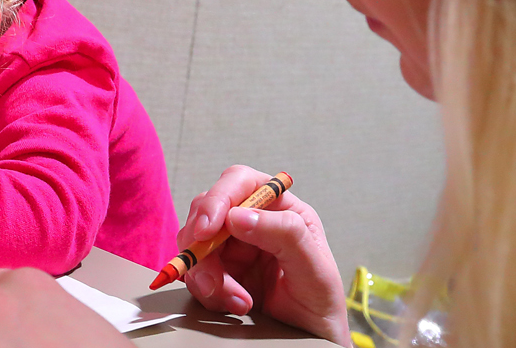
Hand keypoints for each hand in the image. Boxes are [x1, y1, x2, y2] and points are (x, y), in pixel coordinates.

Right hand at [179, 165, 349, 345]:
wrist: (313, 335)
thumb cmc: (322, 299)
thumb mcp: (313, 266)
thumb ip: (284, 234)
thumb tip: (238, 216)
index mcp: (280, 208)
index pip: (239, 183)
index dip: (218, 199)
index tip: (207, 229)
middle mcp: (252, 222)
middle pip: (206, 212)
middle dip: (204, 247)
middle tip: (214, 280)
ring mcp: (232, 248)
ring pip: (194, 245)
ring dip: (207, 276)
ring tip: (238, 301)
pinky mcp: (219, 273)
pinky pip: (194, 274)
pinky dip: (208, 293)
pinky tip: (235, 305)